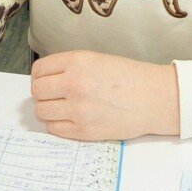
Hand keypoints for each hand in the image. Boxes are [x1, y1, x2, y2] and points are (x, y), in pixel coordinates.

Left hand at [30, 51, 179, 141]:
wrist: (154, 98)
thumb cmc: (129, 78)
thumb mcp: (96, 59)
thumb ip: (69, 67)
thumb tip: (45, 79)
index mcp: (78, 62)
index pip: (39, 71)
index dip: (40, 76)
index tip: (46, 80)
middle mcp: (75, 84)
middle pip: (37, 92)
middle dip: (42, 93)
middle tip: (54, 94)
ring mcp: (78, 109)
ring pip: (42, 111)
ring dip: (48, 109)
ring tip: (63, 107)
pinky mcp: (84, 130)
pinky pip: (54, 129)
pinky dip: (58, 124)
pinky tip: (71, 118)